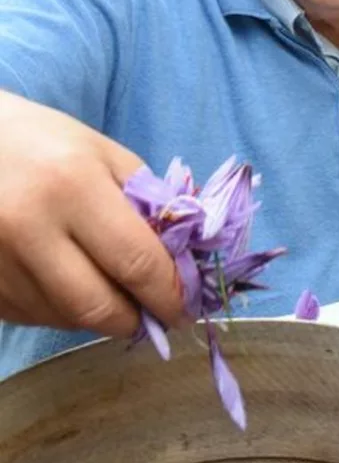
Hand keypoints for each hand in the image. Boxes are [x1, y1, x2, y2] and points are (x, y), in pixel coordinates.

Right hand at [0, 91, 182, 337]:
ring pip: (62, 318)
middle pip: (96, 306)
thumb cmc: (42, 142)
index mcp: (72, 186)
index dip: (169, 294)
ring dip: (96, 316)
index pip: (137, 261)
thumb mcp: (105, 156)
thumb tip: (182, 261)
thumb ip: (148, 205)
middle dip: (135, 320)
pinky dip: (59, 311)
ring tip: (110, 293)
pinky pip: (29, 315)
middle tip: (154, 315)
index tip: (186, 307)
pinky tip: (66, 285)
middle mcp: (27, 227)